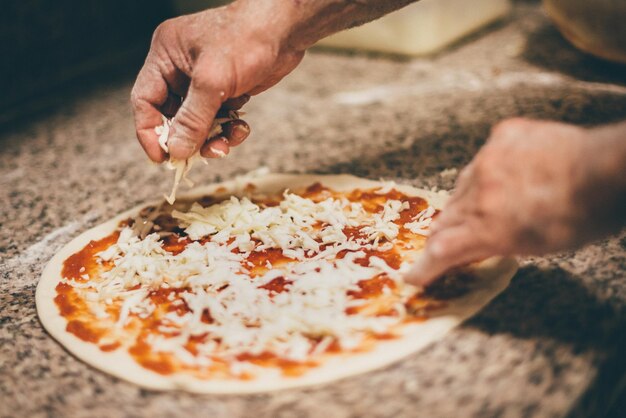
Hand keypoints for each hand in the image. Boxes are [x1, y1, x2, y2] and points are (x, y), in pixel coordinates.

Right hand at [130, 4, 303, 161]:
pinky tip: (241, 127)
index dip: (150, 133)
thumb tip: (177, 150)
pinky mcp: (226, 89)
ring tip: (225, 144)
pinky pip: (219, 119)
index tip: (161, 159)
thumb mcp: (213, 82)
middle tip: (197, 158)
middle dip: (187, 139)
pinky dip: (228, 128)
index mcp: (165, 56)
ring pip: (198, 122)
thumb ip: (193, 119)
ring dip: (211, 138)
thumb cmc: (246, 40)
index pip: (144, 101)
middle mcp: (181, 69)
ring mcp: (204, 80)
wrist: (285, 30)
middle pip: (171, 116)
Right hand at [406, 118, 625, 285]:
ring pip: (461, 186)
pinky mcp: (502, 136)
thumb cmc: (583, 218)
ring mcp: (488, 159)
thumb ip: (494, 244)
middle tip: (449, 241)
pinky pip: (483, 157)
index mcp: (488, 227)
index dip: (425, 266)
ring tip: (488, 205)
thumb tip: (471, 245)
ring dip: (467, 201)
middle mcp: (480, 191)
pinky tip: (510, 175)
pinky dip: (490, 171)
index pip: (441, 250)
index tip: (414, 276)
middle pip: (446, 217)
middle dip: (445, 233)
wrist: (611, 170)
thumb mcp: (535, 247)